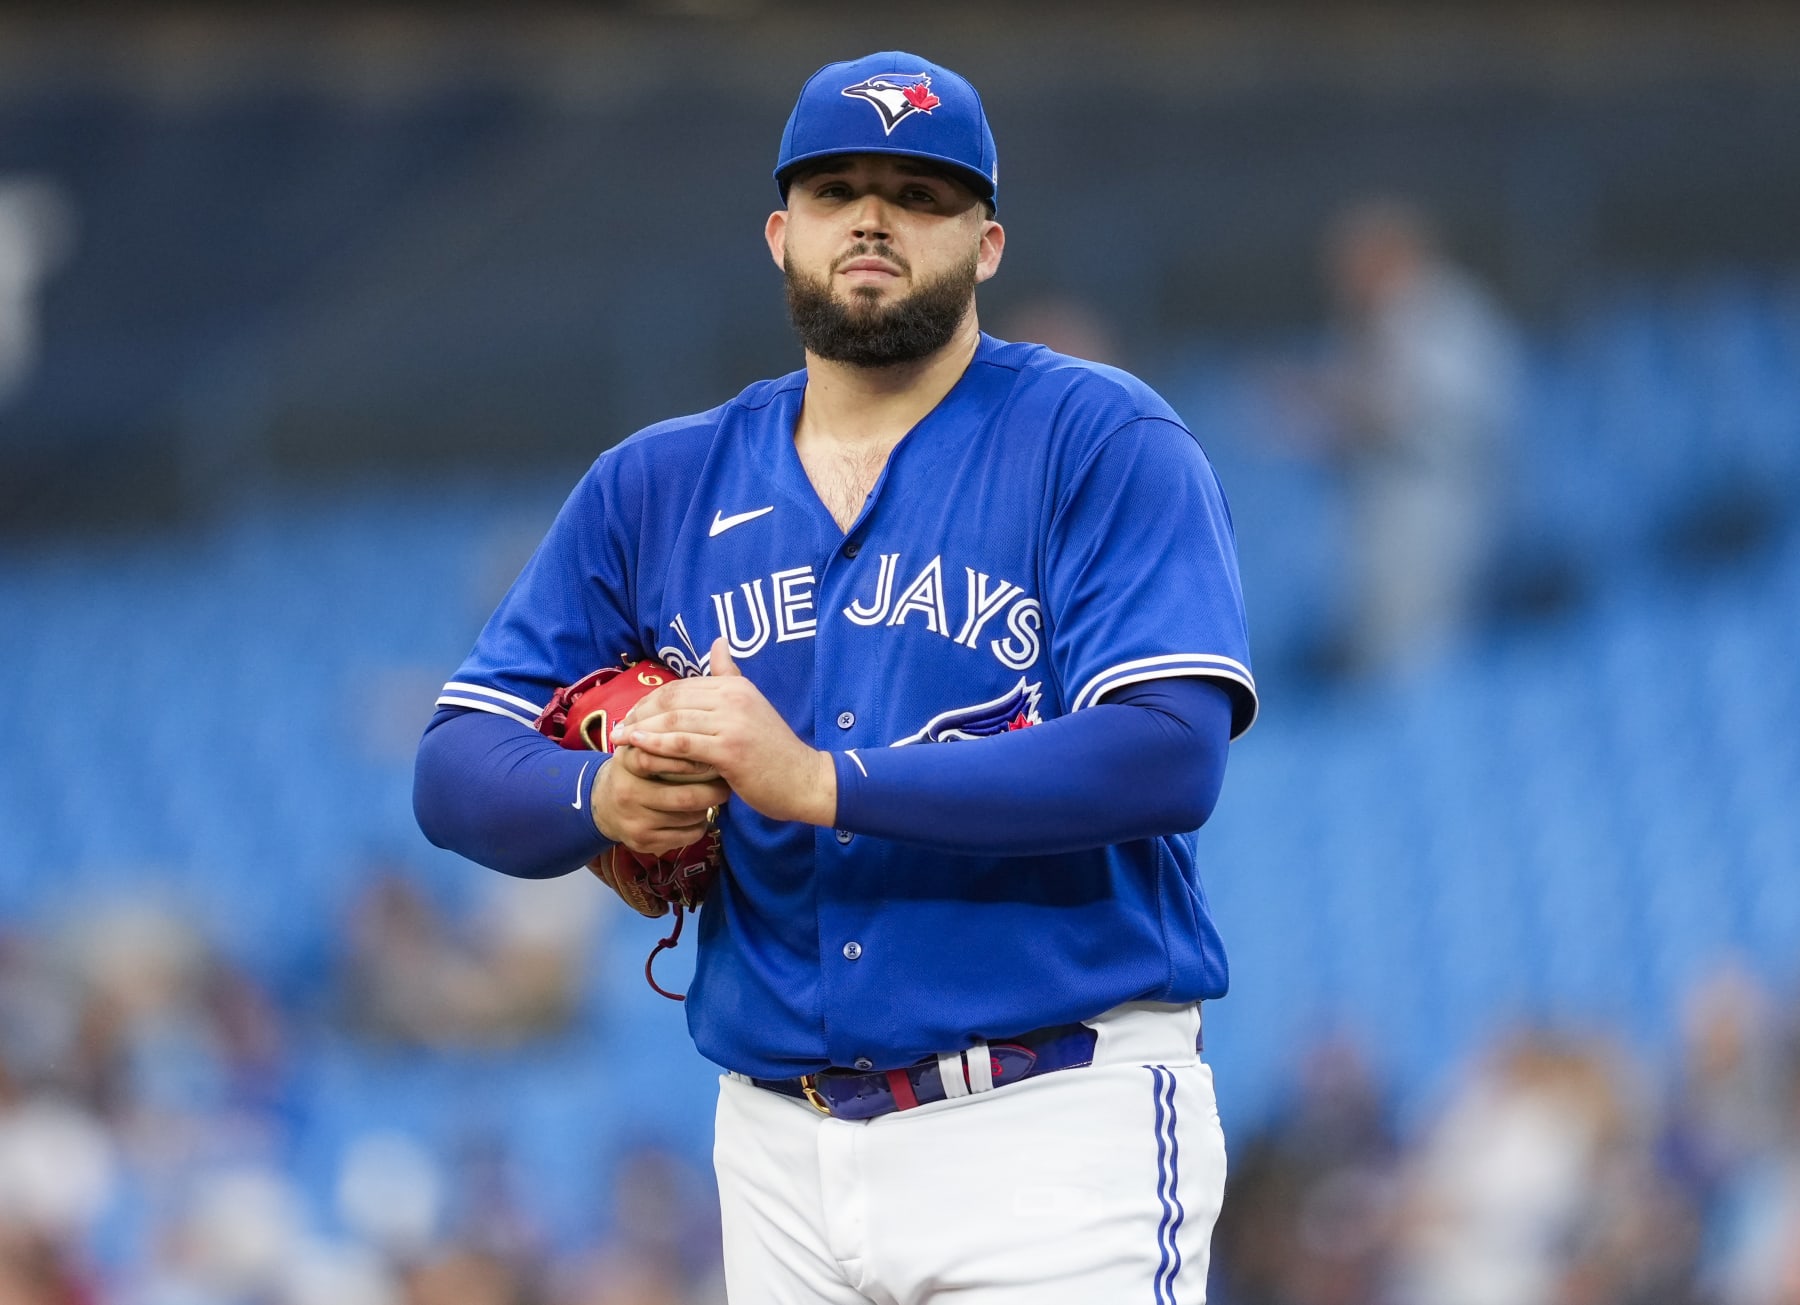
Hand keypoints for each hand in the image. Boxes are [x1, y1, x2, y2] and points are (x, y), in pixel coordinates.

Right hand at [590, 743, 729, 855]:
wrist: (603, 806)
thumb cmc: (635, 771)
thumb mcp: (640, 747)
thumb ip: (663, 737)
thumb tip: (704, 726)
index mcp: (627, 763)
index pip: (657, 758)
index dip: (688, 759)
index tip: (710, 756)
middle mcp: (628, 794)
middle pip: (683, 797)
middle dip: (713, 791)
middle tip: (727, 782)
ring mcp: (635, 821)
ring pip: (690, 817)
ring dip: (707, 807)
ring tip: (713, 796)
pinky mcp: (644, 843)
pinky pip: (687, 836)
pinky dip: (700, 825)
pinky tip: (698, 815)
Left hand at [618, 639, 837, 825]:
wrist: (805, 780)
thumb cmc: (773, 750)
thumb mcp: (752, 704)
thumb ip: (731, 674)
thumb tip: (719, 641)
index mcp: (734, 685)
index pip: (680, 686)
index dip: (650, 700)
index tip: (630, 714)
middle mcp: (732, 697)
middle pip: (672, 700)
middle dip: (639, 713)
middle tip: (616, 728)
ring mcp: (731, 723)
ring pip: (673, 721)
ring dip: (640, 730)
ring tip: (618, 740)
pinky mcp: (729, 750)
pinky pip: (682, 744)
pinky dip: (654, 744)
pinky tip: (636, 748)